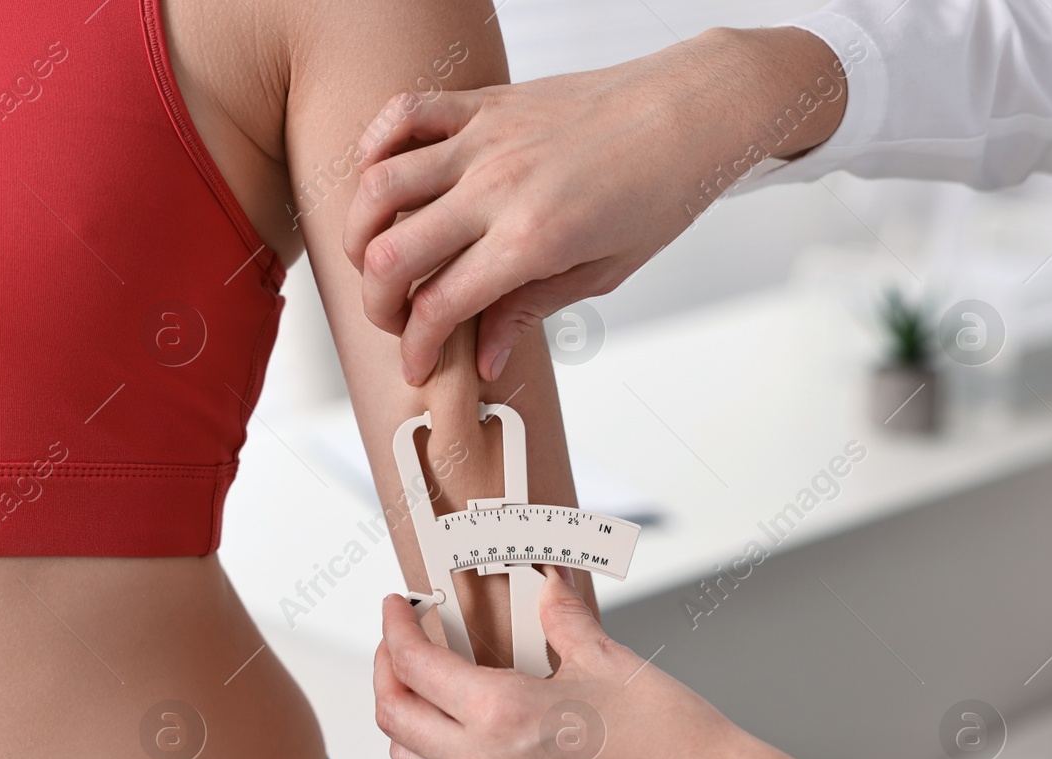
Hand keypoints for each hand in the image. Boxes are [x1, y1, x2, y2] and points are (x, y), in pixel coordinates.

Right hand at [343, 27, 847, 385]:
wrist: (691, 109)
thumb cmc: (660, 186)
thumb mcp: (602, 271)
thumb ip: (531, 310)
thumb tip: (488, 356)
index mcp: (532, 240)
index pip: (440, 306)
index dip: (415, 347)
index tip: (416, 364)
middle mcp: (498, 188)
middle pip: (392, 253)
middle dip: (377, 302)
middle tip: (392, 319)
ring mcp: (485, 140)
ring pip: (380, 186)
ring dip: (360, 234)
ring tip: (374, 258)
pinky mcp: (484, 103)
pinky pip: (404, 114)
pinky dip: (374, 145)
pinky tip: (377, 176)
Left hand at [374, 569, 827, 758]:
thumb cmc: (673, 741)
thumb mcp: (608, 660)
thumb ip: (562, 618)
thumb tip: (549, 585)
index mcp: (501, 716)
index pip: (415, 666)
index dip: (395, 628)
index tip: (398, 606)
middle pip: (395, 716)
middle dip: (386, 669)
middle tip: (400, 638)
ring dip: (402, 718)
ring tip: (421, 684)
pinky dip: (432, 755)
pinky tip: (460, 730)